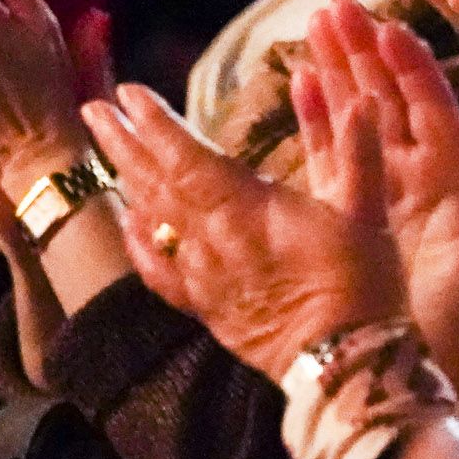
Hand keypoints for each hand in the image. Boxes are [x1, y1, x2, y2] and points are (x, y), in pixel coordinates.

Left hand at [81, 83, 407, 378]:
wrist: (343, 367)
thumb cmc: (359, 287)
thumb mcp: (366, 214)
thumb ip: (357, 152)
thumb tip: (363, 100)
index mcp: (245, 210)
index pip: (185, 155)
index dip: (155, 122)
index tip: (129, 92)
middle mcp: (211, 240)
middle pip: (154, 183)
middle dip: (122, 142)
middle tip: (93, 109)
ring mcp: (204, 277)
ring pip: (153, 222)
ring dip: (128, 182)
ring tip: (109, 153)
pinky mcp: (206, 308)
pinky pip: (159, 271)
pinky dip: (140, 243)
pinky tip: (132, 224)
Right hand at [297, 0, 458, 395]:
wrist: (439, 367)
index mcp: (454, 179)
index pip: (430, 108)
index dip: (411, 68)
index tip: (390, 26)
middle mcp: (417, 175)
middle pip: (387, 99)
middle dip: (364, 53)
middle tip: (337, 6)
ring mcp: (382, 190)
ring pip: (356, 117)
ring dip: (337, 71)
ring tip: (314, 26)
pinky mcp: (350, 211)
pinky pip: (329, 154)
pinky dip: (315, 118)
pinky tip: (299, 81)